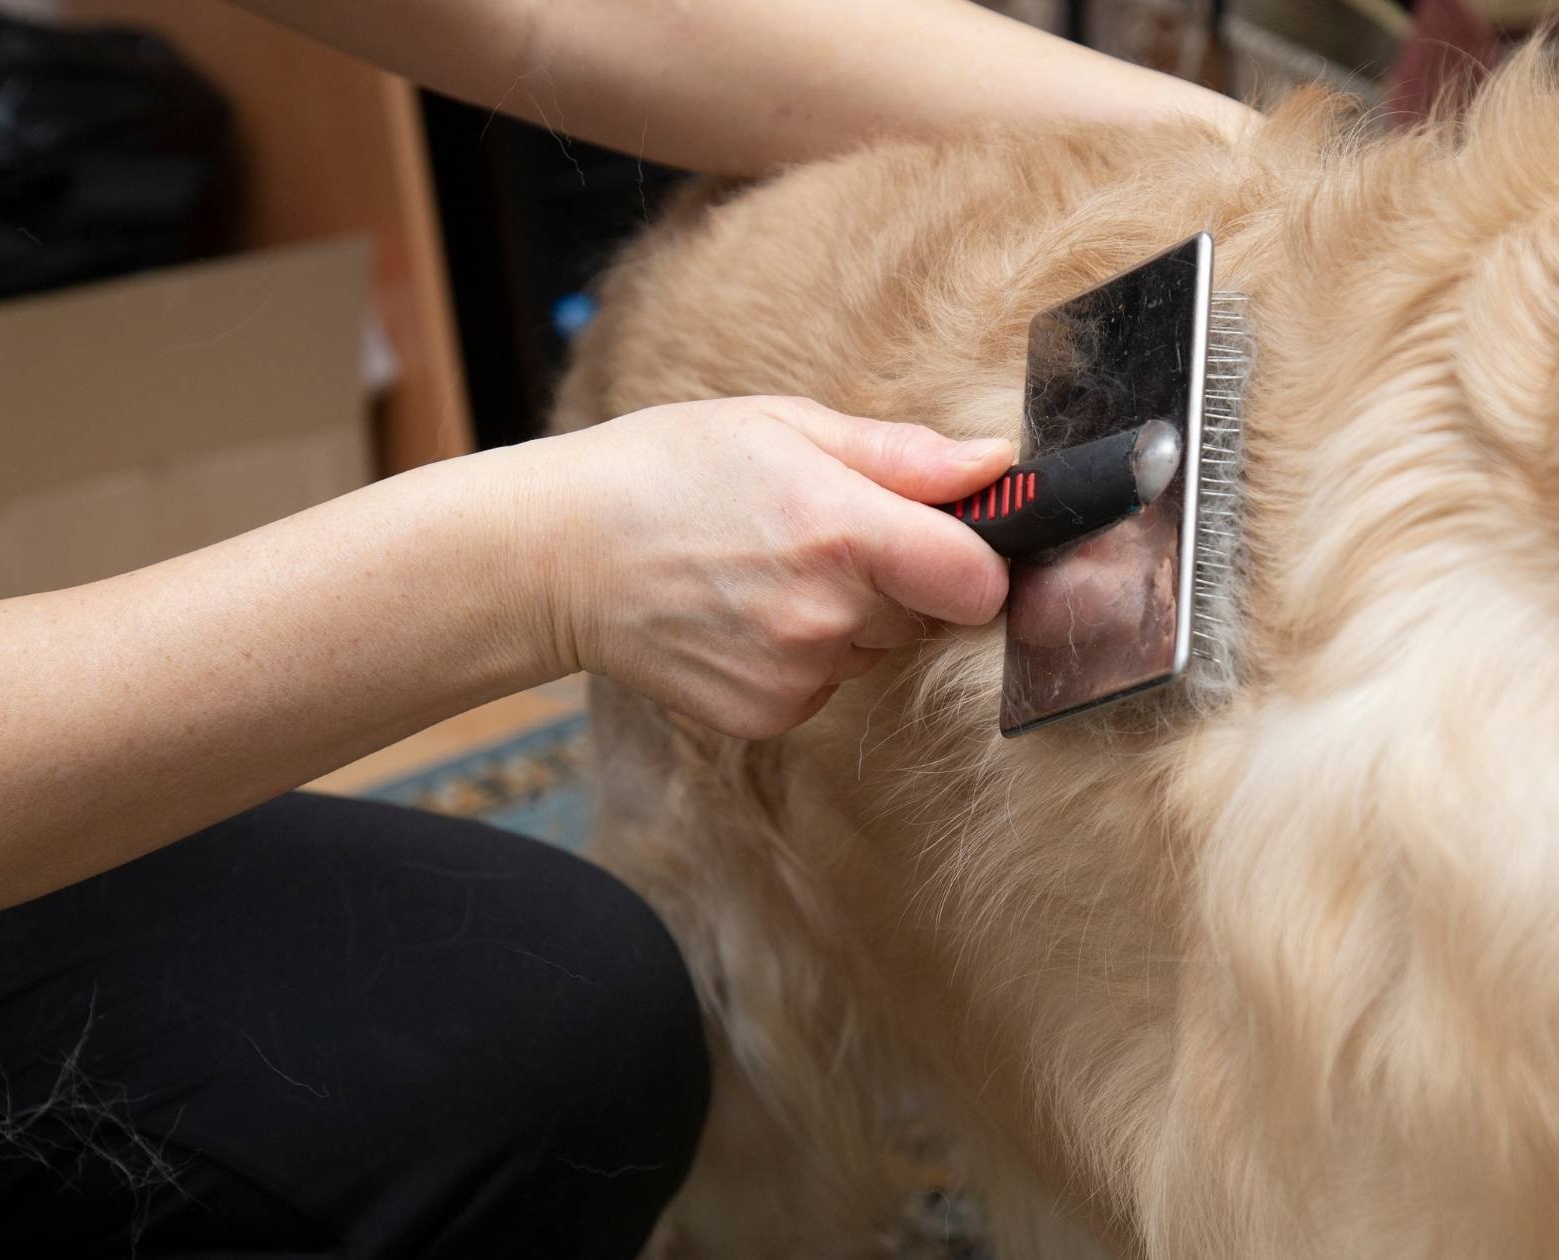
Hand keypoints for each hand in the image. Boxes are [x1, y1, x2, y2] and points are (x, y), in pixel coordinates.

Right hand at [490, 396, 1012, 738]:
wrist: (560, 553)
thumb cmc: (671, 468)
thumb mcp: (787, 426)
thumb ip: (906, 456)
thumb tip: (998, 465)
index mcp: (844, 531)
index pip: (981, 584)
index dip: (977, 559)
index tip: (946, 537)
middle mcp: (827, 616)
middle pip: (933, 616)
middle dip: (903, 578)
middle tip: (825, 534)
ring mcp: (796, 675)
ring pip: (879, 650)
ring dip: (852, 616)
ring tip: (770, 568)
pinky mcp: (767, 715)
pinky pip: (828, 684)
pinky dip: (806, 654)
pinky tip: (746, 612)